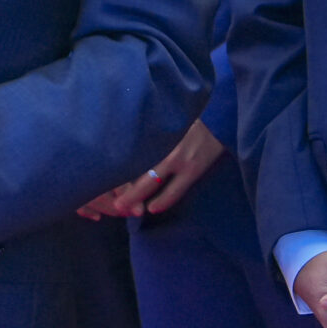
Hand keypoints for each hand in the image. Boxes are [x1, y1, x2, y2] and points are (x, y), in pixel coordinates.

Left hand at [76, 120, 224, 218]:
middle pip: (136, 169)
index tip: (106, 179)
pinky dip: (162, 201)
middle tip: (113, 201)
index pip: (131, 154)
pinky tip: (153, 208)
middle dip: (124, 188)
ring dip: (138, 198)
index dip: (118, 169)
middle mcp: (163, 144)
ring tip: (128, 209)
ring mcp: (178, 158)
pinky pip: (174, 191)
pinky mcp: (192, 169)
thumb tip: (129, 147)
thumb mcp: (167, 120)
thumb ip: (150, 133)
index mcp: (155, 131)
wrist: (220, 117)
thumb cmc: (190, 117)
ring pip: (151, 182)